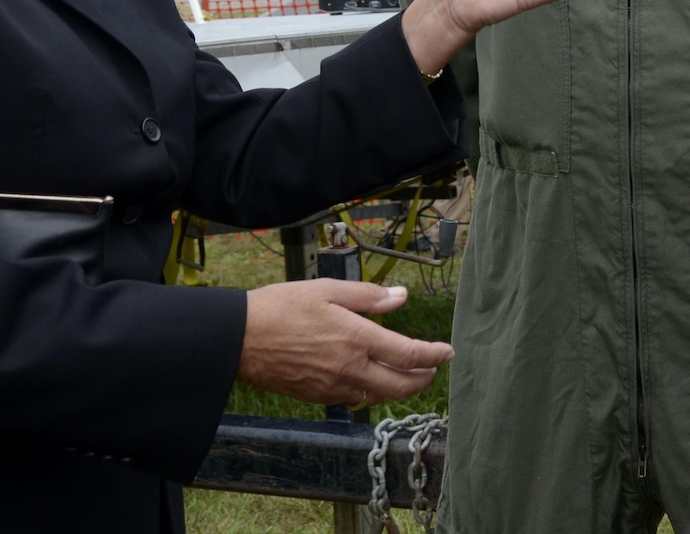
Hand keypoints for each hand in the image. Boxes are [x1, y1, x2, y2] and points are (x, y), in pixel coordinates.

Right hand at [238, 280, 452, 405]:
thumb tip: (401, 296)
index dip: (435, 355)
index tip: (448, 351)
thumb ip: (368, 296)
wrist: (241, 339)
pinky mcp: (318, 396)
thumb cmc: (282, 307)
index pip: (410, 354)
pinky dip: (371, 392)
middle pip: (402, 385)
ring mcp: (334, 387)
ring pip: (380, 396)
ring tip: (407, 373)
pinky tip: (370, 379)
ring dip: (399, 387)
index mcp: (357, 338)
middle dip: (425, 378)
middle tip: (434, 367)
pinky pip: (354, 400)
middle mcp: (351, 368)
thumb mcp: (328, 289)